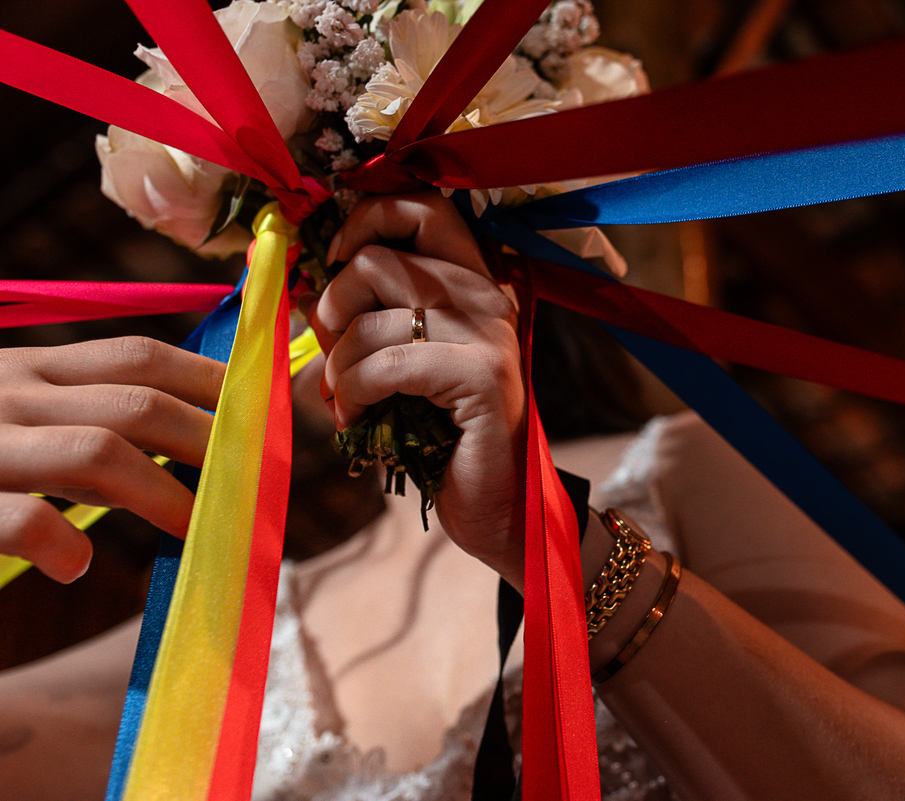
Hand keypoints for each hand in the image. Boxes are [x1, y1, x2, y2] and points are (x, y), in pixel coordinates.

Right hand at [0, 337, 223, 581]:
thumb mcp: (23, 418)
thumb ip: (91, 424)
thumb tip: (197, 449)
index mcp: (31, 369)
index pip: (140, 358)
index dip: (211, 384)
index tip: (258, 417)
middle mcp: (8, 393)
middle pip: (139, 406)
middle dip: (208, 445)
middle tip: (246, 485)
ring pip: (97, 453)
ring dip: (163, 495)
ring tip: (194, 530)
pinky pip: (26, 521)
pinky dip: (62, 544)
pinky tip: (75, 565)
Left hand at [309, 193, 526, 589]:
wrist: (495, 505)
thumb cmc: (439, 436)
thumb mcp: (395, 364)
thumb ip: (362, 317)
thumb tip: (301, 285)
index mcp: (472, 280)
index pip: (422, 204)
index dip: (364, 220)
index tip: (334, 263)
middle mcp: (487, 294)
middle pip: (375, 258)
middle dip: (333, 309)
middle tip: (337, 354)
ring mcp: (489, 332)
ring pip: (370, 317)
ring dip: (340, 365)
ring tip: (346, 399)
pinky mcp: (481, 373)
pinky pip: (386, 364)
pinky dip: (357, 392)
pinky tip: (359, 419)